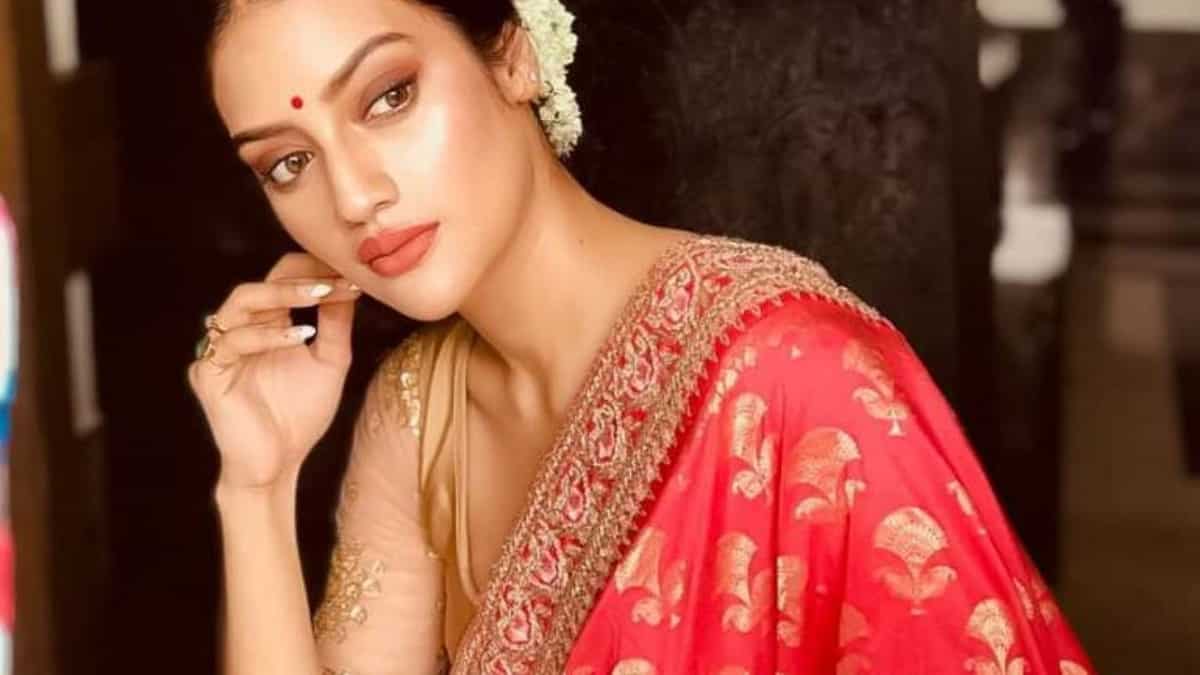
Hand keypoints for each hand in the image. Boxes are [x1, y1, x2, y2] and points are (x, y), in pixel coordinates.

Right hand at [188, 253, 362, 491]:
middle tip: (335, 276)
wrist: (278, 465)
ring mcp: (221, 351)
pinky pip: (231, 343)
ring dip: (282, 295)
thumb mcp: (329, 362)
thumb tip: (349, 284)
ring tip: (321, 294)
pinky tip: (301, 337)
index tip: (349, 269)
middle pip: (259, 284)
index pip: (281, 279)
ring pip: (240, 304)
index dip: (312, 270)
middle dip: (299, 277)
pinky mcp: (209, 375)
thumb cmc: (300, 415)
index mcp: (266, 325)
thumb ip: (335, 325)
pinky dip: (267, 336)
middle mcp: (240, 331)